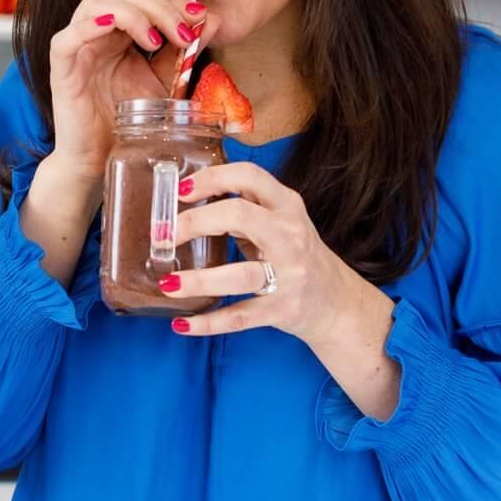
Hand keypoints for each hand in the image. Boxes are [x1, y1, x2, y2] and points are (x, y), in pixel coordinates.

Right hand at [47, 0, 217, 190]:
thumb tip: (213, 21)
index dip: (171, 2)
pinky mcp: (62, 69)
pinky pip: (66, 38)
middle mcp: (97, 33)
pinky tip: (111, 27)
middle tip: (185, 33)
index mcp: (120, 33)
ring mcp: (78, 48)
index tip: (200, 18)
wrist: (101, 160)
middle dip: (159, 8)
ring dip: (132, 14)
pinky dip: (88, 26)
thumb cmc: (128, 122)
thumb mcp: (164, 82)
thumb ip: (184, 53)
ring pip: (96, 3)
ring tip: (156, 40)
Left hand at [165, 162, 402, 419]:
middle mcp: (290, 236)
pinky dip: (208, 323)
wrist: (336, 303)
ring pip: (239, 275)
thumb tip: (186, 200)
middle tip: (164, 235)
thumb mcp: (280, 221)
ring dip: (197, 280)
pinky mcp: (282, 310)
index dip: (212, 178)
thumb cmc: (296, 255)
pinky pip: (240, 317)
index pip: (249, 177)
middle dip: (195, 222)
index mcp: (287, 206)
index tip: (180, 190)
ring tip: (167, 284)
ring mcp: (288, 275)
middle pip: (239, 215)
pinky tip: (182, 324)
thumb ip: (244, 208)